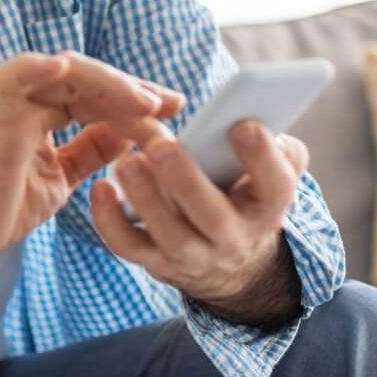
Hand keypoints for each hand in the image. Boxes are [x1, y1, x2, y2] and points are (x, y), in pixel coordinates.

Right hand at [0, 51, 184, 272]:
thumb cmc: (5, 204)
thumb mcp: (64, 175)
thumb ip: (92, 149)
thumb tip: (130, 133)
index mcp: (45, 110)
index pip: (97, 91)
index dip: (136, 97)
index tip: (174, 107)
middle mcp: (30, 99)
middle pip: (87, 77)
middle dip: (131, 89)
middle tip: (167, 105)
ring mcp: (12, 104)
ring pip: (64, 72)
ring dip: (107, 83)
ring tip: (143, 101)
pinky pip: (10, 81)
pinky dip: (33, 67)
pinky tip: (62, 67)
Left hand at [90, 119, 308, 313]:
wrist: (228, 259)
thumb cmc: (241, 192)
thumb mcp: (267, 172)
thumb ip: (273, 145)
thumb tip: (257, 114)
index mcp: (267, 207)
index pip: (276, 186)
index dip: (262, 157)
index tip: (242, 125)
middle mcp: (234, 238)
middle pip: (214, 217)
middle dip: (187, 180)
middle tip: (162, 146)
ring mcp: (194, 255)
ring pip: (170, 234)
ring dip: (146, 198)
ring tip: (127, 163)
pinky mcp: (157, 261)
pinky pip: (130, 246)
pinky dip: (111, 221)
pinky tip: (101, 188)